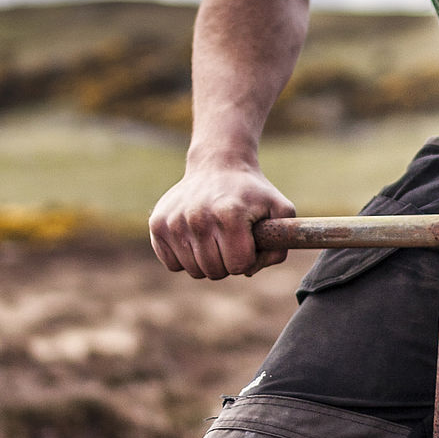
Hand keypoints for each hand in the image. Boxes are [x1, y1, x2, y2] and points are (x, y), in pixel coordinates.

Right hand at [149, 152, 296, 278]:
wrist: (218, 165)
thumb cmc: (251, 193)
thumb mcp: (280, 210)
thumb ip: (281, 244)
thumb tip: (249, 271)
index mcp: (230, 214)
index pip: (239, 265)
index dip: (247, 259)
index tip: (247, 242)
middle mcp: (198, 218)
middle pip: (215, 271)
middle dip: (227, 262)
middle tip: (230, 240)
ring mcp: (174, 221)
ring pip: (194, 271)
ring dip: (207, 261)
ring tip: (214, 237)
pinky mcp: (157, 224)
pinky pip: (172, 264)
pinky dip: (185, 258)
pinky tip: (195, 237)